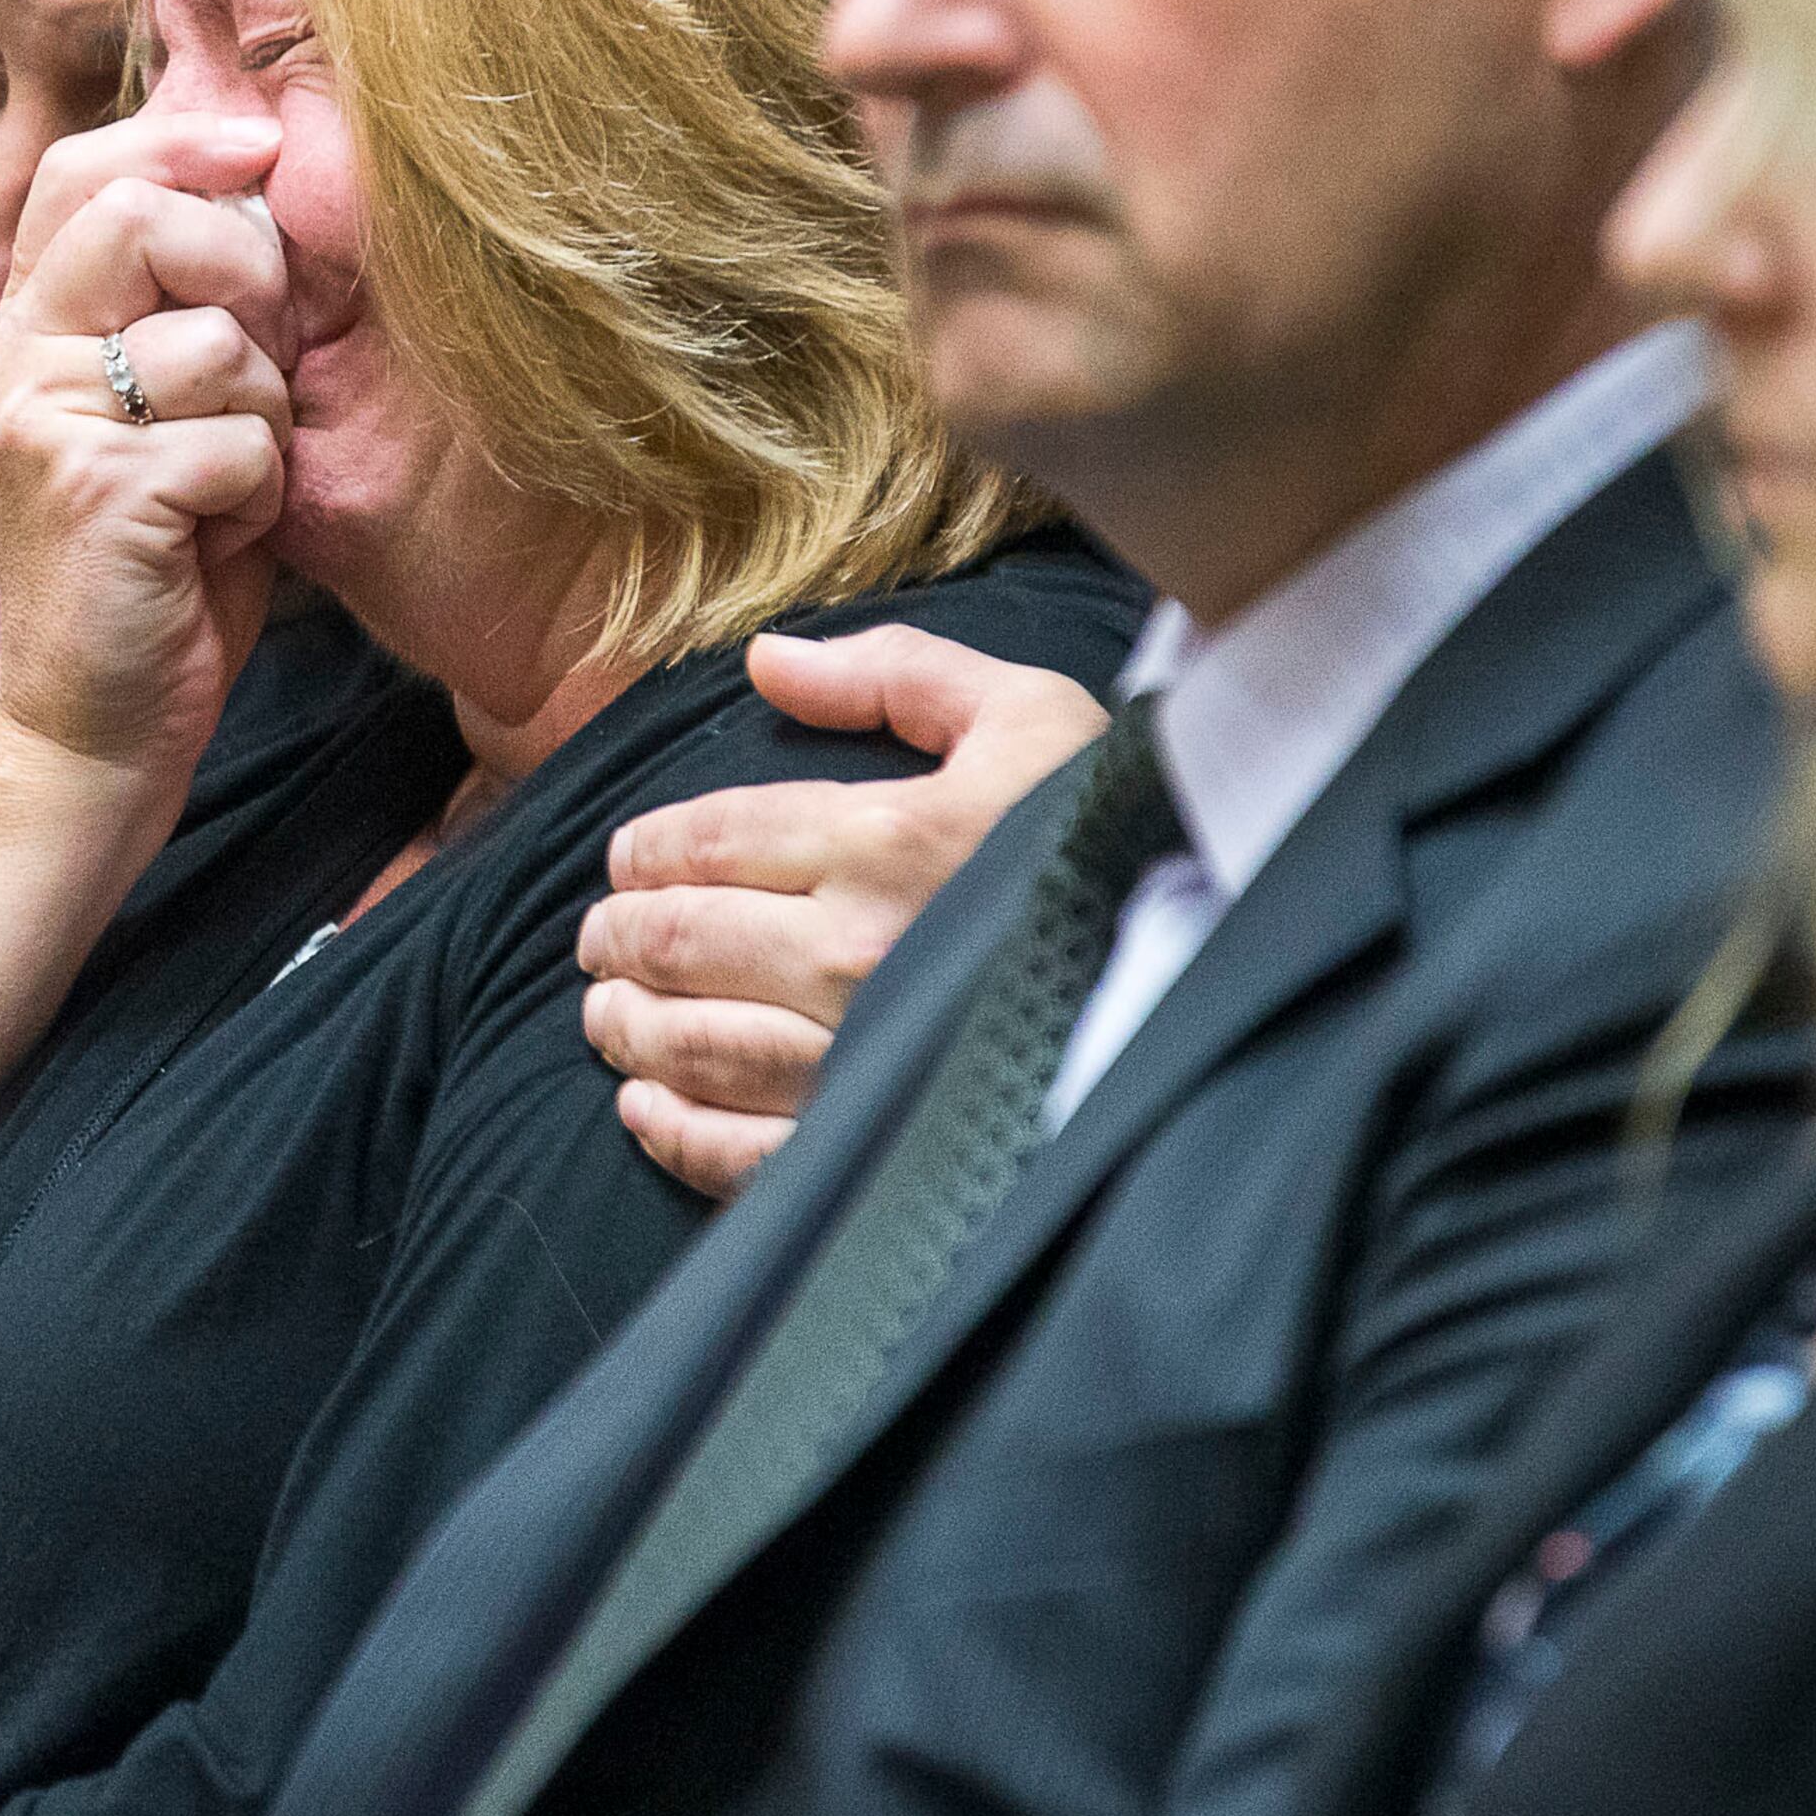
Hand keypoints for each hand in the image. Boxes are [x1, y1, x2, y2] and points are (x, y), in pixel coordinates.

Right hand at [0, 112, 295, 790]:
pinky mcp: (94, 491)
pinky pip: (242, 442)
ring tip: (226, 487)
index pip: (85, 171)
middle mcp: (18, 361)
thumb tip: (268, 180)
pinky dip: (262, 498)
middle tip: (261, 362)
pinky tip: (217, 542)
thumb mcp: (169, 412)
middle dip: (245, 272)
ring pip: (219, 344)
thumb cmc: (160, 567)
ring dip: (266, 420)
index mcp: (29, 329)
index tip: (263, 148)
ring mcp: (44, 423)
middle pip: (142, 216)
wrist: (98, 728)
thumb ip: (193, 307)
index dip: (182, 137)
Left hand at [584, 627, 1109, 1198]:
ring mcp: (861, 1057)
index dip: (648, 851)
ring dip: (630, 1028)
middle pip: (685, 943)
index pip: (712, 840)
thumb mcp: (1027, 713)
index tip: (626, 860)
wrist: (1216, 964)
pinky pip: (747, 1154)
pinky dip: (676, 1133)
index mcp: (886, 838)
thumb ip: (893, 673)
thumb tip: (765, 661)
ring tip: (607, 1012)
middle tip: (598, 938)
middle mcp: (858, 951)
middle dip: (622, 937)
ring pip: (696, 1044)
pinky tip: (643, 1109)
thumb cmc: (1113, 831)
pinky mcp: (876, 1143)